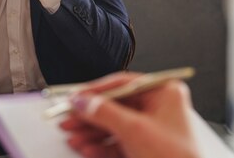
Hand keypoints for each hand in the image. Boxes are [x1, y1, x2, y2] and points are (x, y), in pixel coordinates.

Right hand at [59, 72, 200, 157]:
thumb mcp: (135, 130)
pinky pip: (118, 143)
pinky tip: (87, 148)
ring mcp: (152, 130)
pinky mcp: (145, 149)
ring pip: (114, 126)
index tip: (76, 97)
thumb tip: (83, 101)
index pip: (123, 84)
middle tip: (69, 118)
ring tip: (73, 136)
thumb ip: (105, 113)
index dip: (97, 90)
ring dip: (91, 133)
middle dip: (90, 115)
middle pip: (115, 106)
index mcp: (164, 93)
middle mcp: (159, 108)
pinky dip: (101, 146)